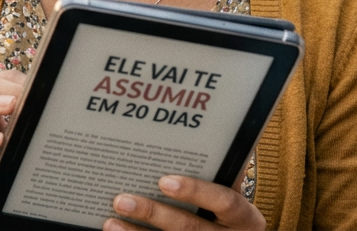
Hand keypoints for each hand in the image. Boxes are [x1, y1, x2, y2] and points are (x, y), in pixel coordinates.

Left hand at [104, 175, 264, 230]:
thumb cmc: (227, 209)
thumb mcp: (230, 192)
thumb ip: (217, 171)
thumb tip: (192, 135)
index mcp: (245, 217)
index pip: (225, 202)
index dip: (196, 191)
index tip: (165, 180)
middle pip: (190, 227)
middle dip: (154, 214)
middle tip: (122, 200)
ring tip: (111, 222)